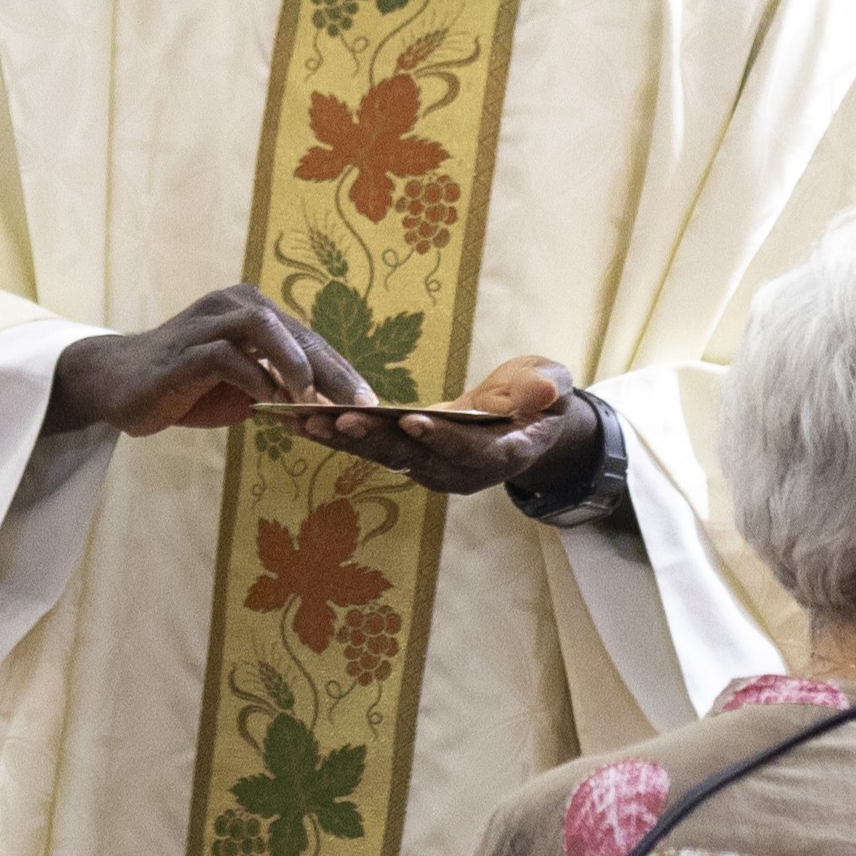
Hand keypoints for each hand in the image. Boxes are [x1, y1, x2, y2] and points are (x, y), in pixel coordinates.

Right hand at [47, 285, 372, 437]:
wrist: (118, 385)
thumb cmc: (186, 386)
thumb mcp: (241, 390)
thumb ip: (279, 392)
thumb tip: (327, 414)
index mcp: (251, 310)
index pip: (308, 339)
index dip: (341, 370)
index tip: (368, 403)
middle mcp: (232, 304)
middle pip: (295, 331)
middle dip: (331, 370)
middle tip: (358, 404)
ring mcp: (205, 322)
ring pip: (262, 327)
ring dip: (293, 365)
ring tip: (312, 401)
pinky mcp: (182, 350)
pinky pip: (224, 355)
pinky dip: (252, 377)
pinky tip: (268, 404)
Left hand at [300, 355, 595, 497]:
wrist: (525, 423)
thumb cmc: (540, 397)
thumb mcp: (553, 384)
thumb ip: (545, 389)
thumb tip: (546, 393)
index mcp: (502, 453)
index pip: (470, 448)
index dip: (443, 436)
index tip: (412, 421)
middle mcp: (464, 471)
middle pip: (416, 457)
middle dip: (376, 439)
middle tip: (338, 420)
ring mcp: (435, 471)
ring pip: (387, 456)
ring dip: (345, 440)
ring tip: (306, 421)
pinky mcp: (413, 461)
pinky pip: (374, 449)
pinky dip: (340, 435)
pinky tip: (303, 421)